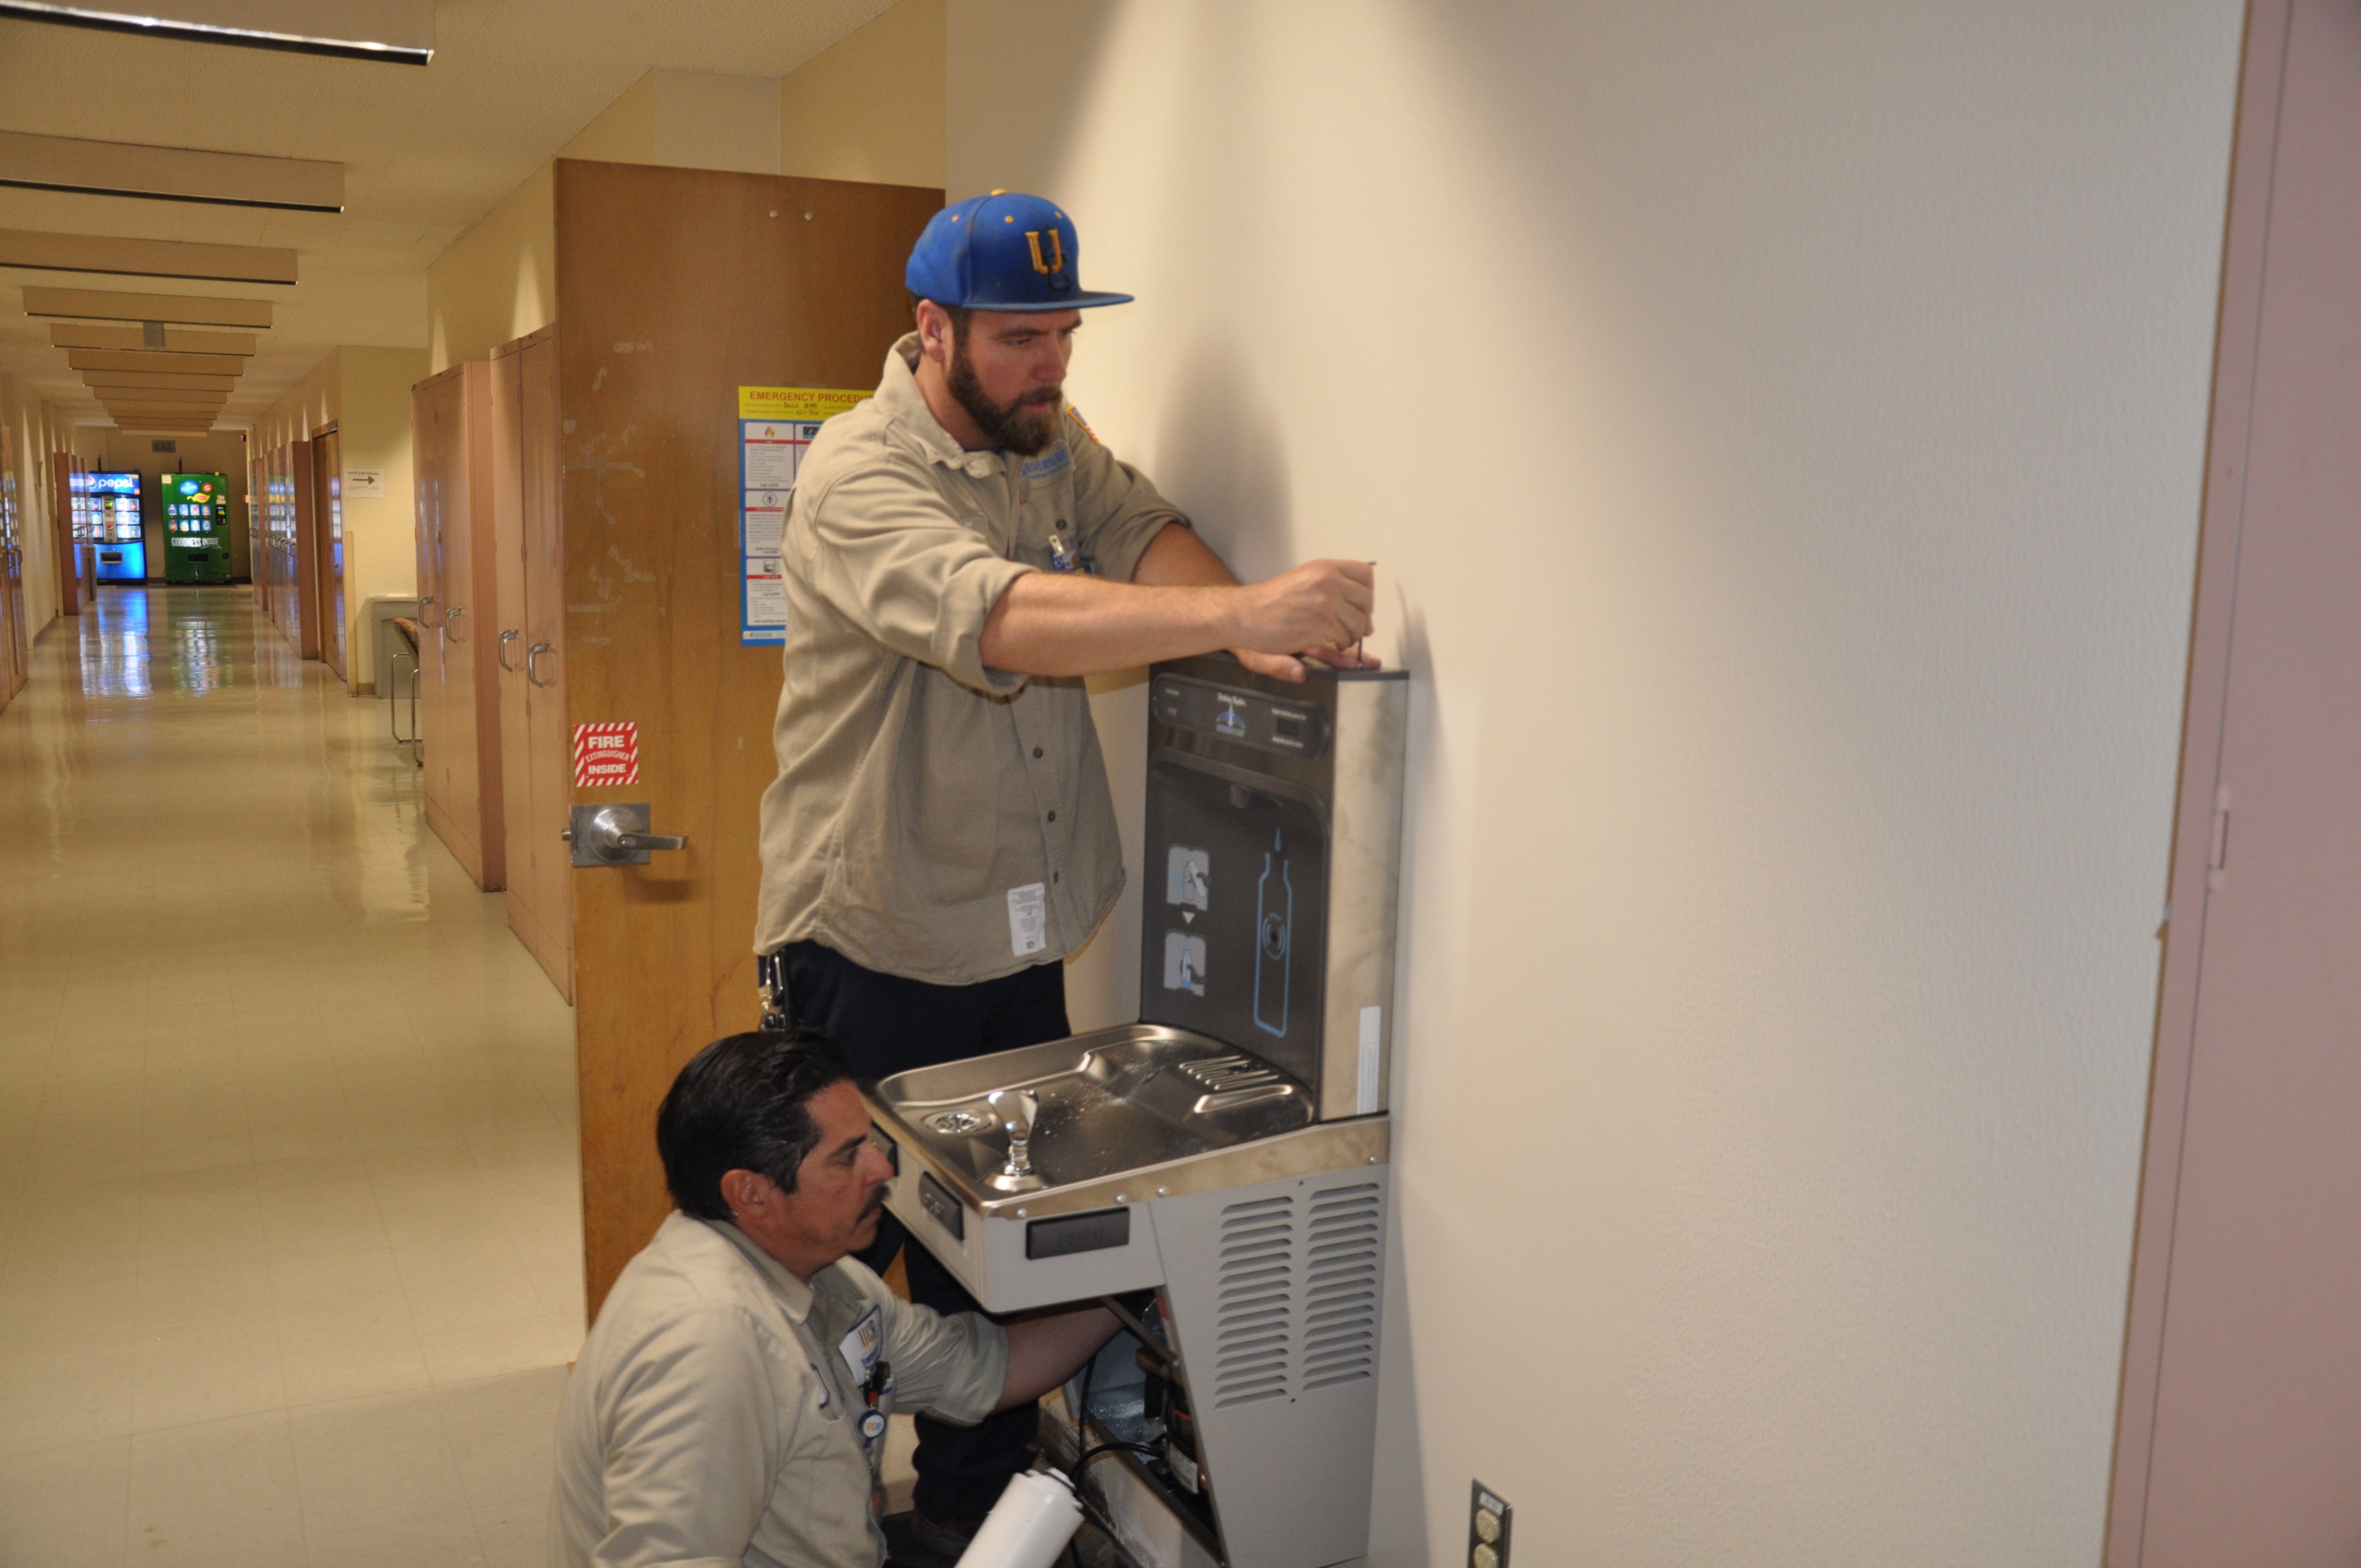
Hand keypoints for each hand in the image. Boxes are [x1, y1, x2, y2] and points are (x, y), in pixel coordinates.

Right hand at [1228, 560, 1374, 677]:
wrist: (1245, 614)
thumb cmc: (1270, 602)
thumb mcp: (1304, 579)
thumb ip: (1333, 588)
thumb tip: (1360, 607)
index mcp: (1324, 568)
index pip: (1365, 573)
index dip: (1366, 592)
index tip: (1359, 604)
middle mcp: (1328, 580)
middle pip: (1367, 600)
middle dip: (1363, 617)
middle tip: (1354, 627)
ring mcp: (1325, 602)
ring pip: (1358, 622)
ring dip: (1353, 635)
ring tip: (1340, 638)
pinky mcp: (1321, 624)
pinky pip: (1344, 637)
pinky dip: (1340, 645)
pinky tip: (1329, 643)